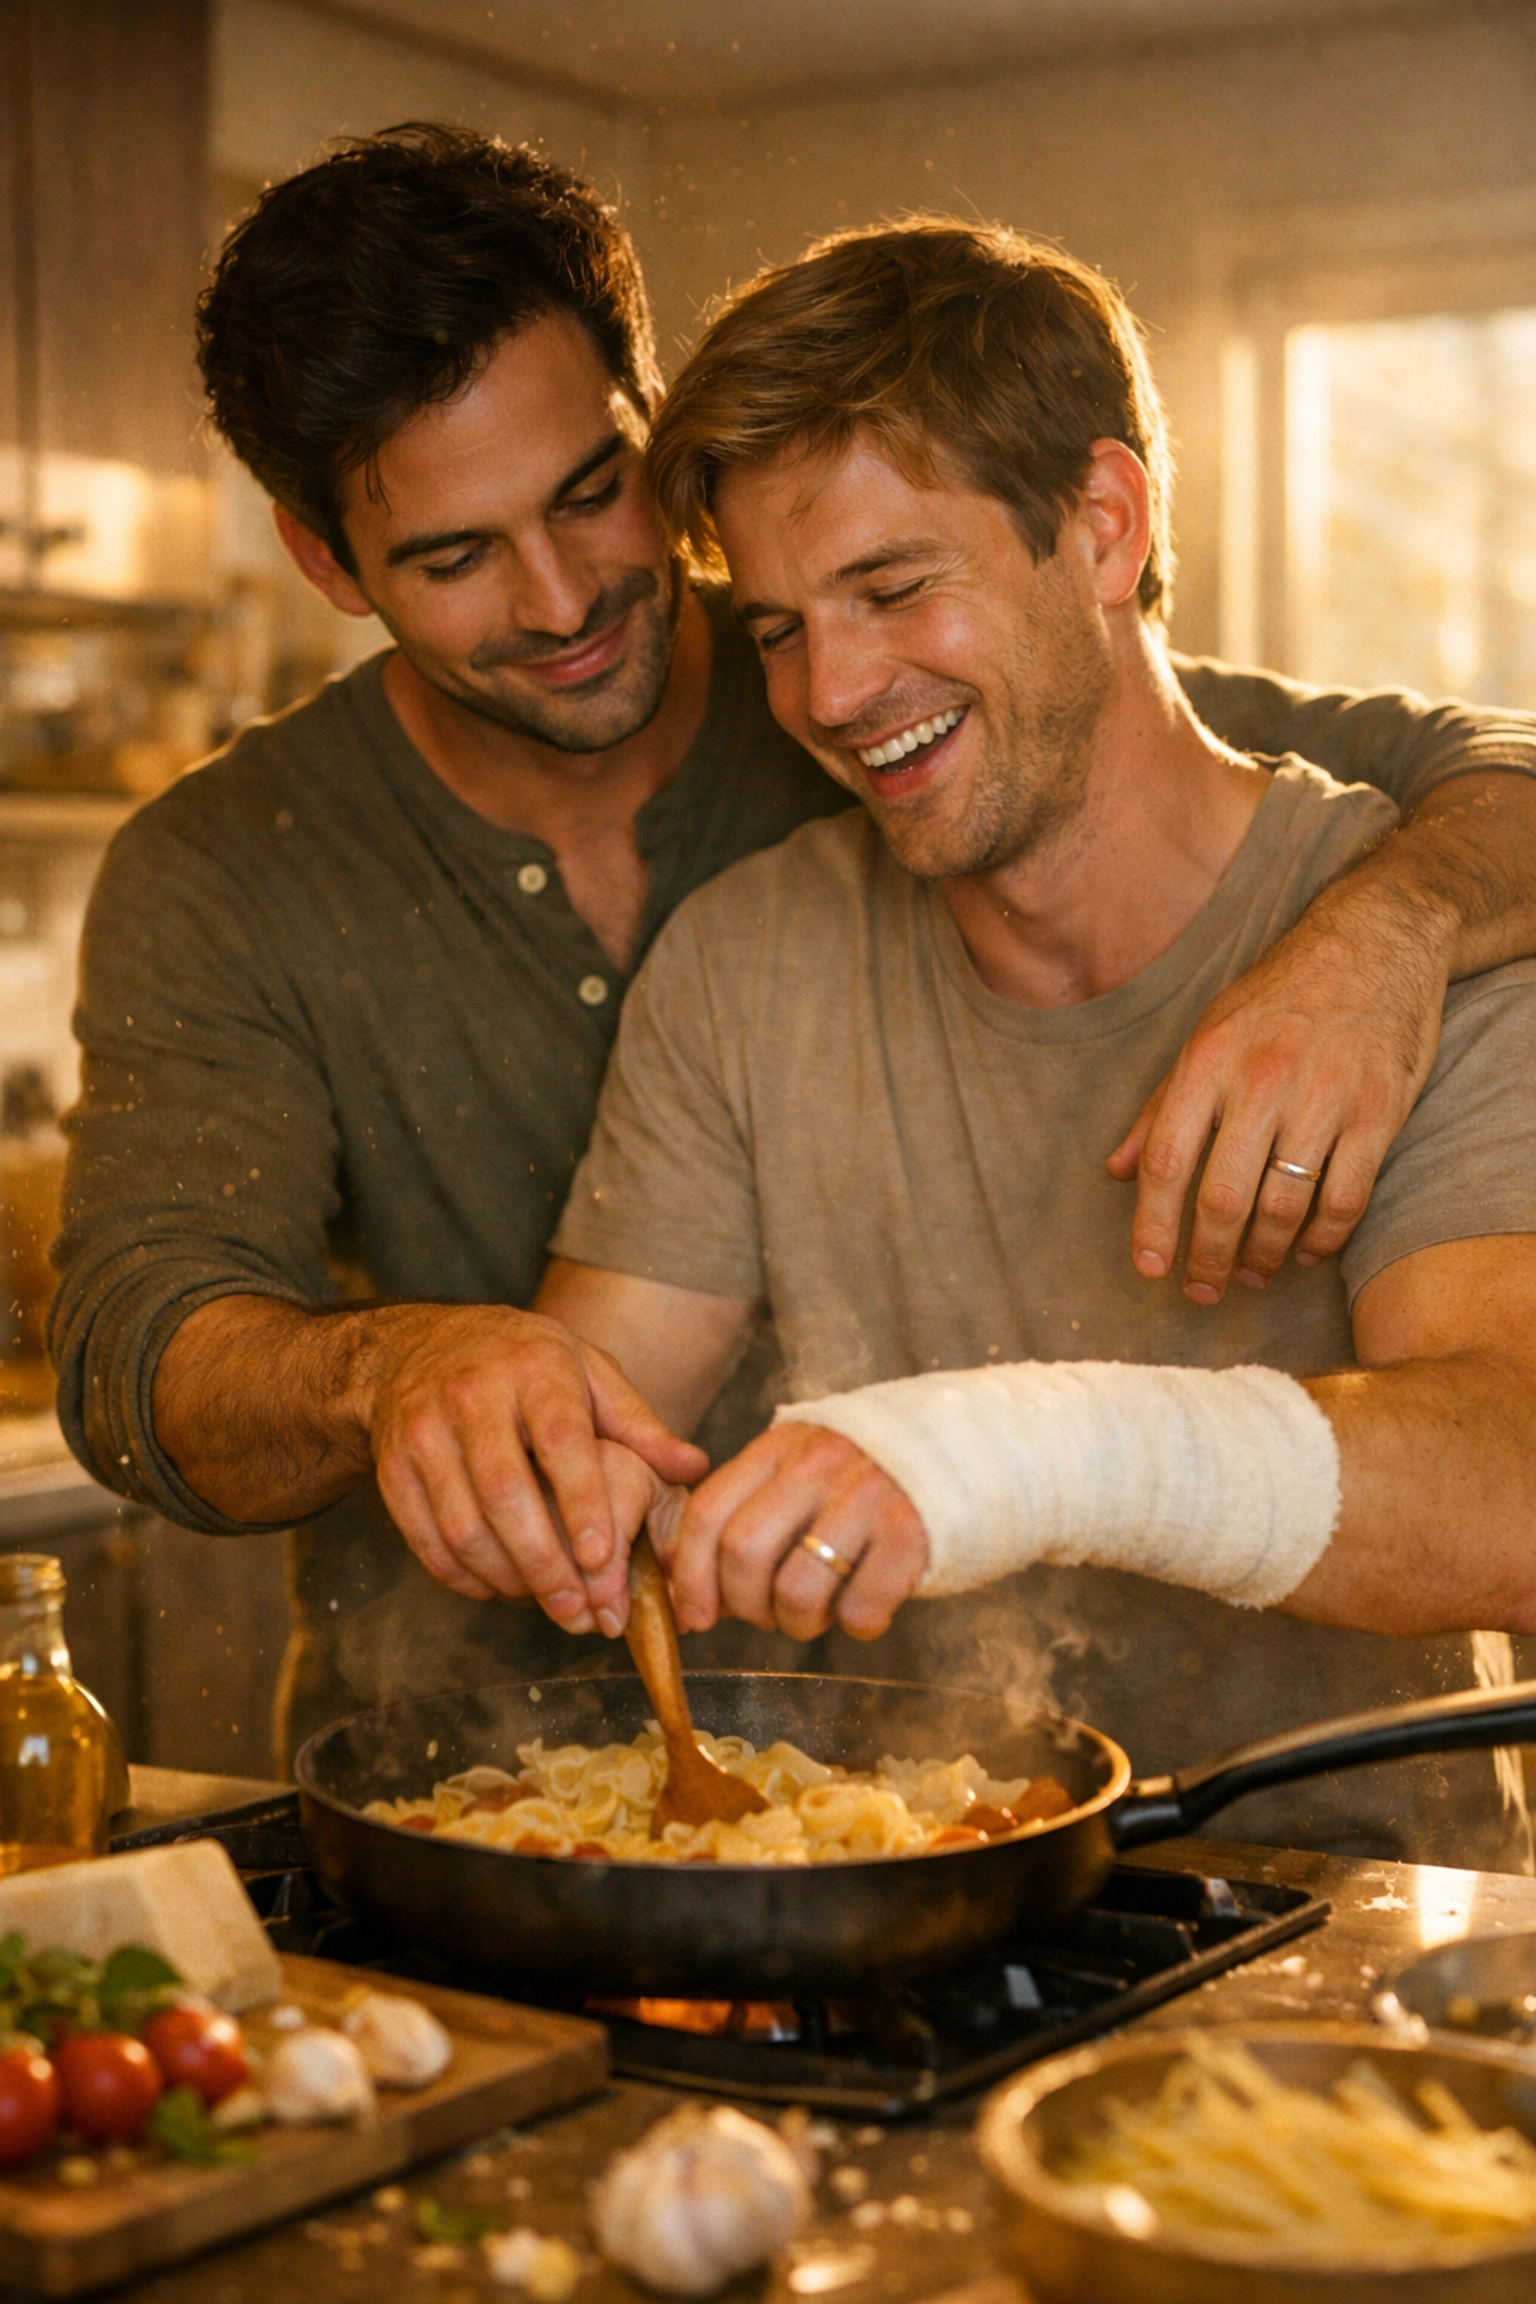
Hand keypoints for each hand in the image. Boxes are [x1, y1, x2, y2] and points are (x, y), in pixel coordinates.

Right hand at [365, 1304, 706, 1633]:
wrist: (418, 1345)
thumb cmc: (524, 1364)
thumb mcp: (586, 1371)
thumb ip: (637, 1424)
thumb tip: (693, 1467)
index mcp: (534, 1368)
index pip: (560, 1440)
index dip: (582, 1502)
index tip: (602, 1557)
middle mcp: (472, 1394)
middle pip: (505, 1493)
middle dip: (543, 1562)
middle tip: (575, 1610)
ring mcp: (423, 1430)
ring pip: (461, 1523)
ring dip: (504, 1576)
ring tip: (542, 1602)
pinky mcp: (392, 1465)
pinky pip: (422, 1536)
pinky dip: (459, 1575)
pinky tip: (494, 1588)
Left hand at [666, 1422, 928, 1641]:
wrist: (975, 1451)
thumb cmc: (874, 1479)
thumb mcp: (807, 1471)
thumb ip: (750, 1511)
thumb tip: (684, 1586)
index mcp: (784, 1445)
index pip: (710, 1510)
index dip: (690, 1574)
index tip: (696, 1614)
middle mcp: (821, 1463)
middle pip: (743, 1551)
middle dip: (744, 1604)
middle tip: (768, 1615)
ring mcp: (867, 1495)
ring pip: (795, 1590)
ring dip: (798, 1623)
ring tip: (819, 1613)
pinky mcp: (911, 1533)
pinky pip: (860, 1609)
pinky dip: (858, 1624)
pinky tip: (868, 1603)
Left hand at [1106, 869, 1447, 1303]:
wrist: (1375, 940)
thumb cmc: (1280, 994)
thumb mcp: (1208, 1031)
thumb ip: (1161, 1105)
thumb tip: (1116, 1169)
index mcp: (1209, 1060)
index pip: (1166, 1160)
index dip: (1153, 1225)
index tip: (1150, 1269)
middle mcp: (1262, 1080)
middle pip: (1223, 1197)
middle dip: (1208, 1257)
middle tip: (1202, 1289)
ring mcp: (1324, 1097)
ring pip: (1284, 1206)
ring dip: (1263, 1254)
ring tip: (1252, 1273)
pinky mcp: (1378, 1112)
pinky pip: (1346, 1197)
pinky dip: (1323, 1238)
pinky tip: (1305, 1251)